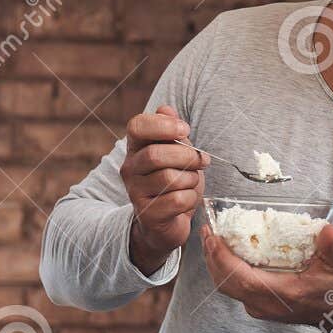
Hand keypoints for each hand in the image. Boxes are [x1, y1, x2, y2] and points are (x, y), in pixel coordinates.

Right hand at [122, 104, 207, 273]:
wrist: (164, 223)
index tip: (185, 130)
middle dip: (187, 156)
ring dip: (191, 180)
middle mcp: (130, 168)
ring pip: (169, 178)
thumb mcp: (176, 152)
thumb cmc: (174, 182)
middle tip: (201, 161)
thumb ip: (171, 131)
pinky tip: (188, 200)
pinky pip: (177, 200)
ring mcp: (136, 192)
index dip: (163, 125)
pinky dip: (191, 199)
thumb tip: (166, 110)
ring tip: (192, 183)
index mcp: (136, 148)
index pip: (137, 126)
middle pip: (157, 154)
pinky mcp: (148, 214)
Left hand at [201, 222, 332, 328]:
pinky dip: (225, 270)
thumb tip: (325, 230)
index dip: (222, 258)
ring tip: (211, 239)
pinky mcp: (258, 306)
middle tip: (207, 231)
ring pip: (227, 287)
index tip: (212, 236)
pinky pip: (234, 288)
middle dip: (212, 256)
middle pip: (226, 283)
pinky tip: (224, 253)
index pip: (241, 278)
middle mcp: (266, 304)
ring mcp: (260, 308)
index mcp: (283, 293)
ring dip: (215, 263)